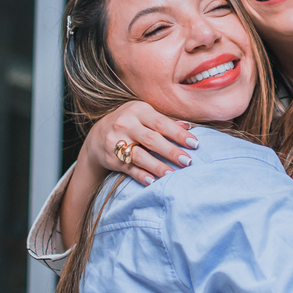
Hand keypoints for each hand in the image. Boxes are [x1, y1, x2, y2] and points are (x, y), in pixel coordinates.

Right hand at [81, 100, 197, 185]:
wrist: (98, 135)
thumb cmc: (131, 123)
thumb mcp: (145, 115)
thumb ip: (166, 121)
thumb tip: (189, 127)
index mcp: (138, 110)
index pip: (161, 123)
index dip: (178, 134)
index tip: (194, 144)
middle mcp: (125, 124)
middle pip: (151, 139)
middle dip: (171, 151)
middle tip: (188, 161)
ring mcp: (116, 141)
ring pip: (139, 155)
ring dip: (157, 166)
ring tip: (172, 175)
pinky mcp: (111, 158)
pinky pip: (128, 168)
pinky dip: (140, 175)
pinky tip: (152, 181)